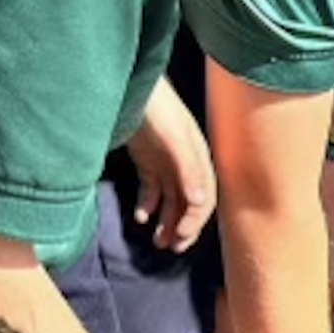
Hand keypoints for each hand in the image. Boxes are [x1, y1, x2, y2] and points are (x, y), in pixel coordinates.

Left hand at [125, 77, 216, 252]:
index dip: (194, 221)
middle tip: (170, 248)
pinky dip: (147, 206)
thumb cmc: (156, 107)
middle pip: (188, 204)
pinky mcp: (147, 162)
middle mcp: (185, 165)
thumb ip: (188, 169)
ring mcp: (165, 163)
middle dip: (181, 228)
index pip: (204, 199)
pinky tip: (140, 216)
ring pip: (170, 202)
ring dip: (165, 223)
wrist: (129, 84)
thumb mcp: (175, 138)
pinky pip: (151, 192)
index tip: (179, 236)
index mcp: (198, 159)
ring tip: (156, 241)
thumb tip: (199, 202)